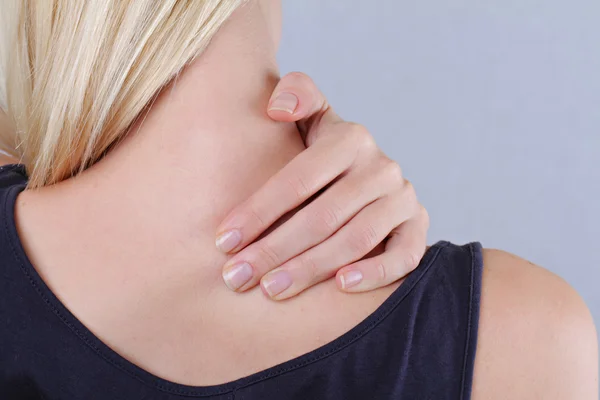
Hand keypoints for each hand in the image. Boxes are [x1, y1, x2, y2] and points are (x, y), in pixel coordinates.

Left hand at [216, 72, 428, 299]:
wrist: (367, 174)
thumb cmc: (321, 154)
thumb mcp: (311, 118)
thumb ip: (296, 96)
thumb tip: (277, 108)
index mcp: (350, 138)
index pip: (298, 179)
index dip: (258, 211)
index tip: (223, 241)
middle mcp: (381, 167)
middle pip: (323, 216)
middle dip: (275, 249)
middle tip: (237, 277)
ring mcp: (402, 198)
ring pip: (356, 239)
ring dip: (311, 268)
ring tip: (271, 289)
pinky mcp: (417, 226)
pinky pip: (405, 255)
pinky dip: (375, 272)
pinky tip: (340, 286)